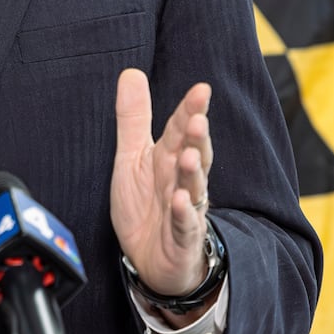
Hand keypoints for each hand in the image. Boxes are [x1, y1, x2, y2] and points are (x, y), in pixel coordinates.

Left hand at [110, 68, 213, 298]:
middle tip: (197, 120)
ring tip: (189, 156)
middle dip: (197, 138)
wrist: (149, 261)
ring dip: (193, 173)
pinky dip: (183, 214)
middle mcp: (182, 180)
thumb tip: (131, 72)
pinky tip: (180, 202)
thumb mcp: (132, 157)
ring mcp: (186, 209)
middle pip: (194, 154)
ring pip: (193, 188)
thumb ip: (134, 119)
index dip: (190, 110)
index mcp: (169, 158)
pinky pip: (184, 225)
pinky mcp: (182, 238)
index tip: (201, 89)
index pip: (181, 129)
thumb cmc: (145, 206)